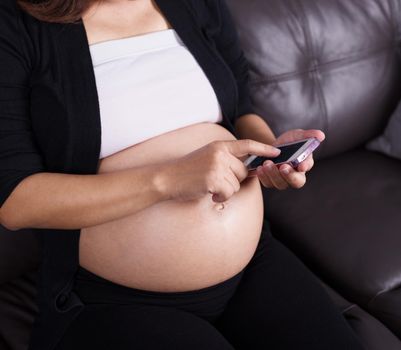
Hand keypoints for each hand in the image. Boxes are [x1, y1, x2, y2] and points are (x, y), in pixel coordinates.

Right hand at [159, 139, 280, 201]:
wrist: (167, 178)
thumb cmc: (187, 171)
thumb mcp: (207, 157)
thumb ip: (226, 160)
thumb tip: (247, 170)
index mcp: (219, 146)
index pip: (246, 145)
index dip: (263, 148)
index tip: (276, 152)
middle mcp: (220, 153)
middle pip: (244, 171)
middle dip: (234, 180)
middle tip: (216, 181)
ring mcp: (216, 166)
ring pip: (237, 184)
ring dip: (226, 190)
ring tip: (209, 186)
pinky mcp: (213, 179)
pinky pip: (229, 193)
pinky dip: (220, 197)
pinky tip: (209, 193)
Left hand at [256, 129, 324, 189]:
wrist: (273, 147)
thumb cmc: (289, 142)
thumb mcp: (298, 136)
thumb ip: (309, 135)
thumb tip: (320, 135)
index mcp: (304, 164)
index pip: (307, 168)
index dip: (305, 166)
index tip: (301, 165)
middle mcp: (295, 175)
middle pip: (295, 182)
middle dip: (289, 175)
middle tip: (283, 167)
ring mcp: (282, 180)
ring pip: (280, 184)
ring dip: (273, 175)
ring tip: (267, 163)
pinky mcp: (270, 181)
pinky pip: (267, 183)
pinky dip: (263, 177)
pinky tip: (260, 168)